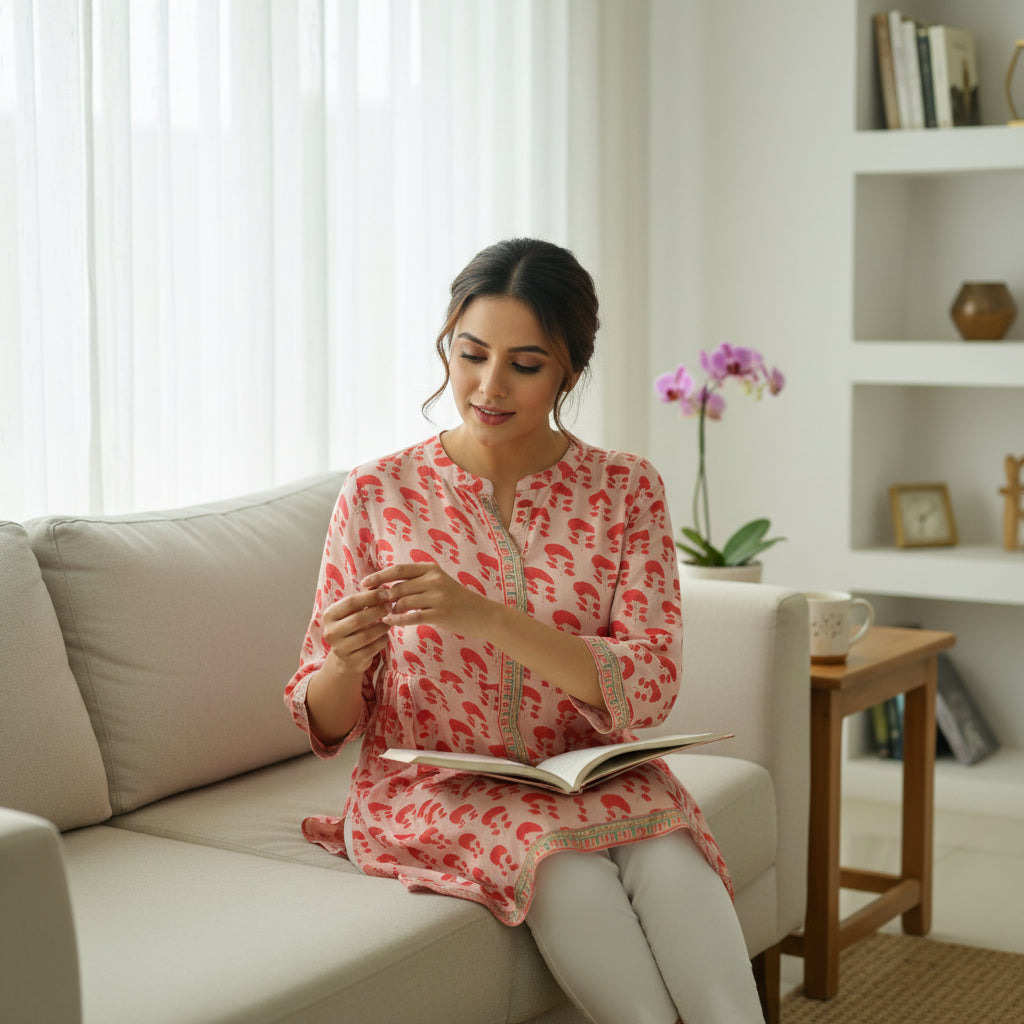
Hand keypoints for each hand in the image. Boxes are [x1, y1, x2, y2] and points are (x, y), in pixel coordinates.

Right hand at [321, 587, 392, 678]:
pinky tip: (385, 635)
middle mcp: (330, 632)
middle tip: (391, 606)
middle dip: (378, 611)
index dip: (370, 596)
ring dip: (382, 626)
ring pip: (366, 635)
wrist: (346, 656)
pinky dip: (382, 640)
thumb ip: (366, 597)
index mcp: (329, 615)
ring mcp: (340, 649)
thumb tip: (383, 582)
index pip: (351, 602)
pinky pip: (372, 649)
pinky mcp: (351, 662)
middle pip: (358, 619)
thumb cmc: (353, 626)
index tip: (387, 593)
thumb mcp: (355, 610)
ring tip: (390, 620)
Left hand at [361, 562, 490, 636]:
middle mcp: (434, 580)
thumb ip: (415, 582)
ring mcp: (438, 597)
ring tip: (385, 615)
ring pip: (403, 602)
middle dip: (382, 597)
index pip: (399, 570)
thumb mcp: (438, 582)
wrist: (481, 614)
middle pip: (398, 587)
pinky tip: (389, 623)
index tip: (364, 584)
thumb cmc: (455, 599)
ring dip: (390, 610)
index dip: (379, 576)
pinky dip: (397, 620)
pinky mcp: (440, 614)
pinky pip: (411, 617)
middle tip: (372, 606)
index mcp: (431, 569)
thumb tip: (386, 587)